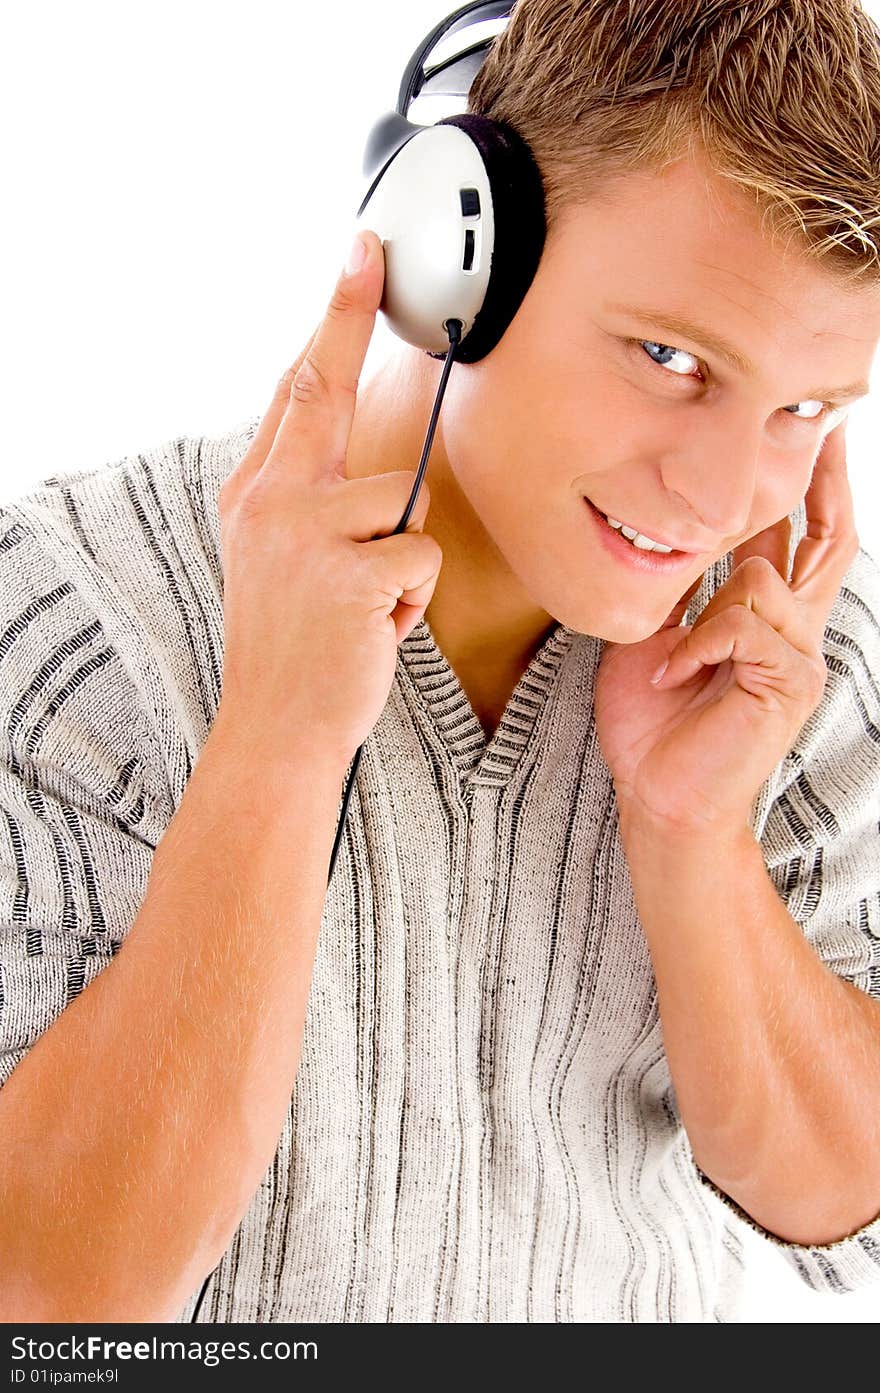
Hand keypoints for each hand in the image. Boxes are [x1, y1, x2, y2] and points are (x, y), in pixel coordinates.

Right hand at [214, 228, 442, 773]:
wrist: (277, 727)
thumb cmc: (297, 644)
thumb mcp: (279, 558)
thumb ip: (308, 495)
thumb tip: (353, 442)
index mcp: (257, 493)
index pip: (296, 390)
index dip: (329, 320)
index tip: (355, 257)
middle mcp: (270, 502)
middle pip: (324, 389)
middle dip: (347, 314)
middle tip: (370, 251)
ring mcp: (303, 537)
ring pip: (403, 499)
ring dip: (404, 553)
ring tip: (370, 599)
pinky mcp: (345, 576)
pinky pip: (421, 556)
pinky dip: (413, 598)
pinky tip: (380, 623)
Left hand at [594, 419, 859, 840]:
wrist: (660, 798)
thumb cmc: (654, 724)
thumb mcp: (656, 636)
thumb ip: (679, 590)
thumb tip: (674, 531)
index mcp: (765, 616)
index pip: (795, 536)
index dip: (804, 484)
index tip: (806, 432)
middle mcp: (794, 629)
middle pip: (828, 538)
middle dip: (824, 479)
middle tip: (824, 425)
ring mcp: (798, 655)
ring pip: (761, 579)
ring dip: (702, 611)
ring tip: (668, 660)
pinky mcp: (788, 681)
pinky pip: (743, 625)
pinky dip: (697, 645)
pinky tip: (672, 676)